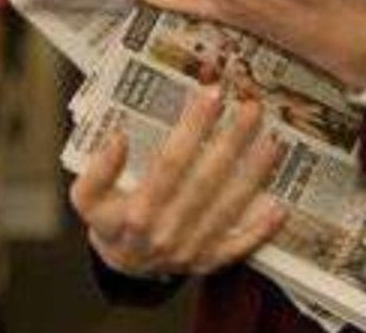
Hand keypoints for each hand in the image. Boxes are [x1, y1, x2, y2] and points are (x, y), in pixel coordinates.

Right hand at [71, 87, 287, 277]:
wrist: (123, 269)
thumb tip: (117, 137)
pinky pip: (239, 246)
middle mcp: (165, 232)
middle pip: (205, 180)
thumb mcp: (86, 198)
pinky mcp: (208, 262)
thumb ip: (98, 170)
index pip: (169, 163)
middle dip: (231, 141)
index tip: (210, 95)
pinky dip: (259, 228)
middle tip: (252, 108)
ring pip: (227, 209)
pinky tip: (279, 205)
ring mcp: (190, 250)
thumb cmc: (108, 223)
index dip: (191, 128)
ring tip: (272, 142)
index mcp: (135, 213)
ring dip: (253, 175)